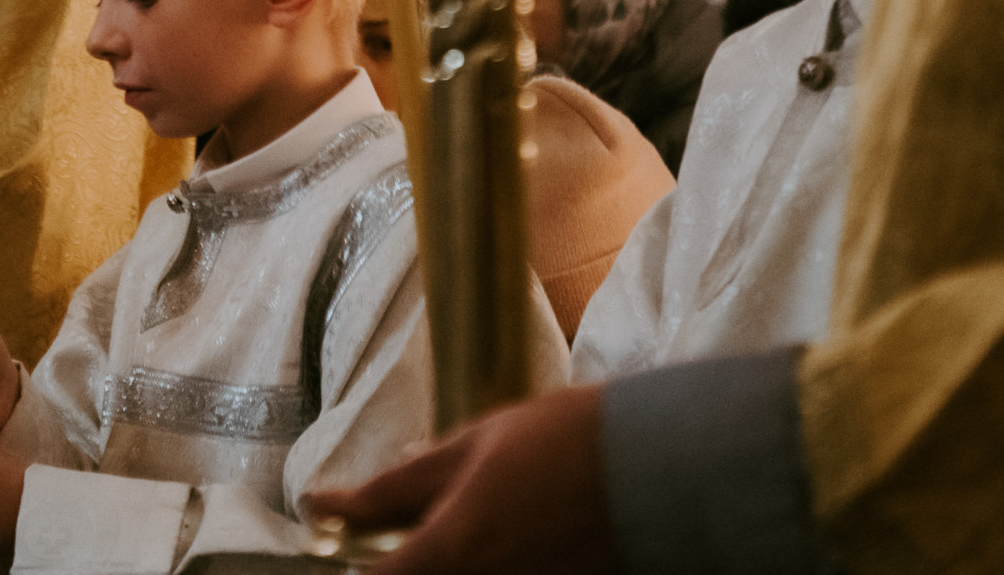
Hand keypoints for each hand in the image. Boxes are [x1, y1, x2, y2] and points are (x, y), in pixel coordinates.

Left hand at [305, 384, 622, 574]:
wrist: (666, 464)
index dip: (356, 566)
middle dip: (407, 560)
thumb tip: (338, 500)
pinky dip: (492, 564)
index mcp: (451, 550)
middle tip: (406, 532)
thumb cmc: (568, 441)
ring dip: (448, 564)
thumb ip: (405, 482)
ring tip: (478, 524)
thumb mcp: (476, 443)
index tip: (342, 541)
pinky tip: (508, 540)